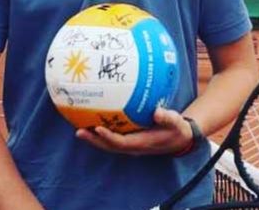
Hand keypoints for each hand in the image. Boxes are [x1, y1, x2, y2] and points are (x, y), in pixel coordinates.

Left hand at [75, 108, 193, 155]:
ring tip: (78, 128)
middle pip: (109, 146)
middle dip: (94, 140)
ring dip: (94, 138)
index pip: (122, 142)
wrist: (180, 139)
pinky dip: (101, 133)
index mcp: (142, 143)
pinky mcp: (130, 140)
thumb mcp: (176, 123)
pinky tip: (92, 122)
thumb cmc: (177, 129)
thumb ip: (167, 117)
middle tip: (79, 131)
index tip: (98, 129)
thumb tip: (157, 112)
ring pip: (108, 144)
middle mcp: (133, 147)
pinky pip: (112, 138)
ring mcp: (130, 145)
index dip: (109, 137)